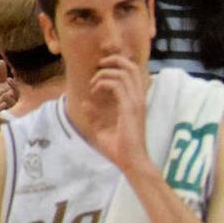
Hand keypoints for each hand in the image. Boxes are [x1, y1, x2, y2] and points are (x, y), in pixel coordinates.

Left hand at [85, 54, 149, 170]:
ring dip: (106, 72)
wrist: (131, 161)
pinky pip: (117, 85)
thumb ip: (95, 116)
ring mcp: (136, 102)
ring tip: (94, 82)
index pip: (132, 73)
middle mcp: (138, 98)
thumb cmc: (119, 149)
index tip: (100, 73)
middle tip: (98, 66)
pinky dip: (103, 83)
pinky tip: (95, 91)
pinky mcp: (130, 107)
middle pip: (131, 67)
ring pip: (125, 72)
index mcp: (135, 102)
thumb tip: (85, 103)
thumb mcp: (102, 130)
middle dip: (113, 61)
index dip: (117, 66)